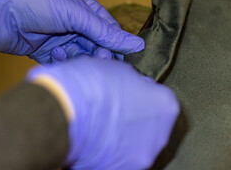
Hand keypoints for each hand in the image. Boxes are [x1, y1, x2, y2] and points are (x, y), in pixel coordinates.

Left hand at [0, 0, 143, 62]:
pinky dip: (63, 60)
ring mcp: (61, 37)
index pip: (109, 28)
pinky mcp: (48, 51)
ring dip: (81, 57)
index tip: (123, 58)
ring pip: (82, 54)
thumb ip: (106, 33)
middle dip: (99, 52)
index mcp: (85, 7)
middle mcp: (75, 22)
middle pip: (97, 44)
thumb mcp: (76, 14)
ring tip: (73, 54)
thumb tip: (137, 44)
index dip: (116, 43)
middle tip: (100, 59)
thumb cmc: (37, 3)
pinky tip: (56, 53)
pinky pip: (65, 61)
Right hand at [27, 57, 178, 168]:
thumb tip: (134, 84)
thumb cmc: (93, 84)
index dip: (142, 94)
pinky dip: (110, 153)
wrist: (64, 112)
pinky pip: (119, 160)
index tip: (126, 93)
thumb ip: (134, 81)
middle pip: (151, 125)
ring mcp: (143, 157)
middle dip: (136, 118)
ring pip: (136, 145)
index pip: (159, 99)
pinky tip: (94, 142)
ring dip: (124, 138)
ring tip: (101, 128)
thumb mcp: (120, 70)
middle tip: (113, 112)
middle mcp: (161, 135)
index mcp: (166, 106)